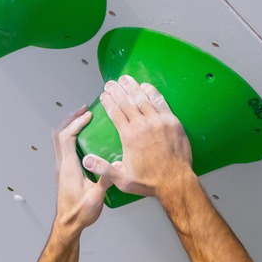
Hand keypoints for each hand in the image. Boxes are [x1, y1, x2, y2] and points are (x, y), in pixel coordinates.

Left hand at [50, 106, 103, 234]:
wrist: (68, 224)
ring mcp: (62, 167)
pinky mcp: (65, 171)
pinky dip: (70, 135)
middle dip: (70, 118)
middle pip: (59, 133)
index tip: (89, 115)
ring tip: (83, 117)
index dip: (76, 123)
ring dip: (69, 125)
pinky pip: (63, 146)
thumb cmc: (80, 213)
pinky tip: (83, 136)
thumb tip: (116, 164)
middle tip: (84, 109)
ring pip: (59, 139)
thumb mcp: (97, 197)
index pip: (66, 137)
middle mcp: (62, 164)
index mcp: (69, 167)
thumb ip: (105, 180)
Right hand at [80, 75, 194, 201]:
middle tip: (110, 83)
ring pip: (142, 98)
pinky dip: (151, 92)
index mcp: (129, 136)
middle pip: (127, 102)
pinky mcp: (172, 122)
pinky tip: (145, 86)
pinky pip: (160, 102)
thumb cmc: (149, 182)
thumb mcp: (122, 179)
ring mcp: (158, 121)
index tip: (104, 95)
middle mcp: (142, 125)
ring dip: (132, 87)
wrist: (175, 182)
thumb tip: (86, 160)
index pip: (115, 112)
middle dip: (117, 90)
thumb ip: (103, 168)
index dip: (108, 101)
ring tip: (124, 79)